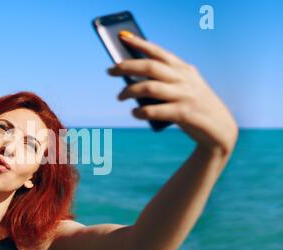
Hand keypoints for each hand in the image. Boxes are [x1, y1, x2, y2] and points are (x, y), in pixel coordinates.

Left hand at [107, 30, 237, 156]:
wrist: (221, 131)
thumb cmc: (195, 107)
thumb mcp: (185, 89)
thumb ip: (165, 82)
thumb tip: (132, 81)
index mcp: (184, 70)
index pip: (159, 52)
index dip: (140, 44)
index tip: (122, 37)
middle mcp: (185, 79)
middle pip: (149, 67)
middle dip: (126, 66)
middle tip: (110, 70)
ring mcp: (185, 96)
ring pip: (149, 87)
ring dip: (129, 91)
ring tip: (120, 96)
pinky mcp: (184, 114)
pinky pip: (155, 110)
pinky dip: (140, 112)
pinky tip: (135, 113)